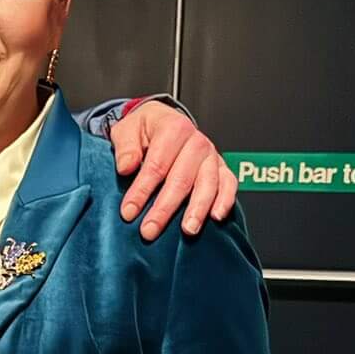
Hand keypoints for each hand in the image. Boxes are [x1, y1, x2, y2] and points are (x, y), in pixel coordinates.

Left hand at [109, 101, 237, 238]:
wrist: (163, 122)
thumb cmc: (144, 130)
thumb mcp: (126, 130)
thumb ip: (125, 147)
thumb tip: (126, 167)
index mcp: (173, 129)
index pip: (157, 165)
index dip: (142, 191)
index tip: (128, 212)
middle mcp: (196, 142)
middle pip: (181, 179)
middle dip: (164, 208)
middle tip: (149, 230)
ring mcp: (211, 156)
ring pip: (207, 184)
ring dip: (197, 209)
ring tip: (187, 230)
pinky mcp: (221, 168)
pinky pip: (229, 184)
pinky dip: (225, 200)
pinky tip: (216, 217)